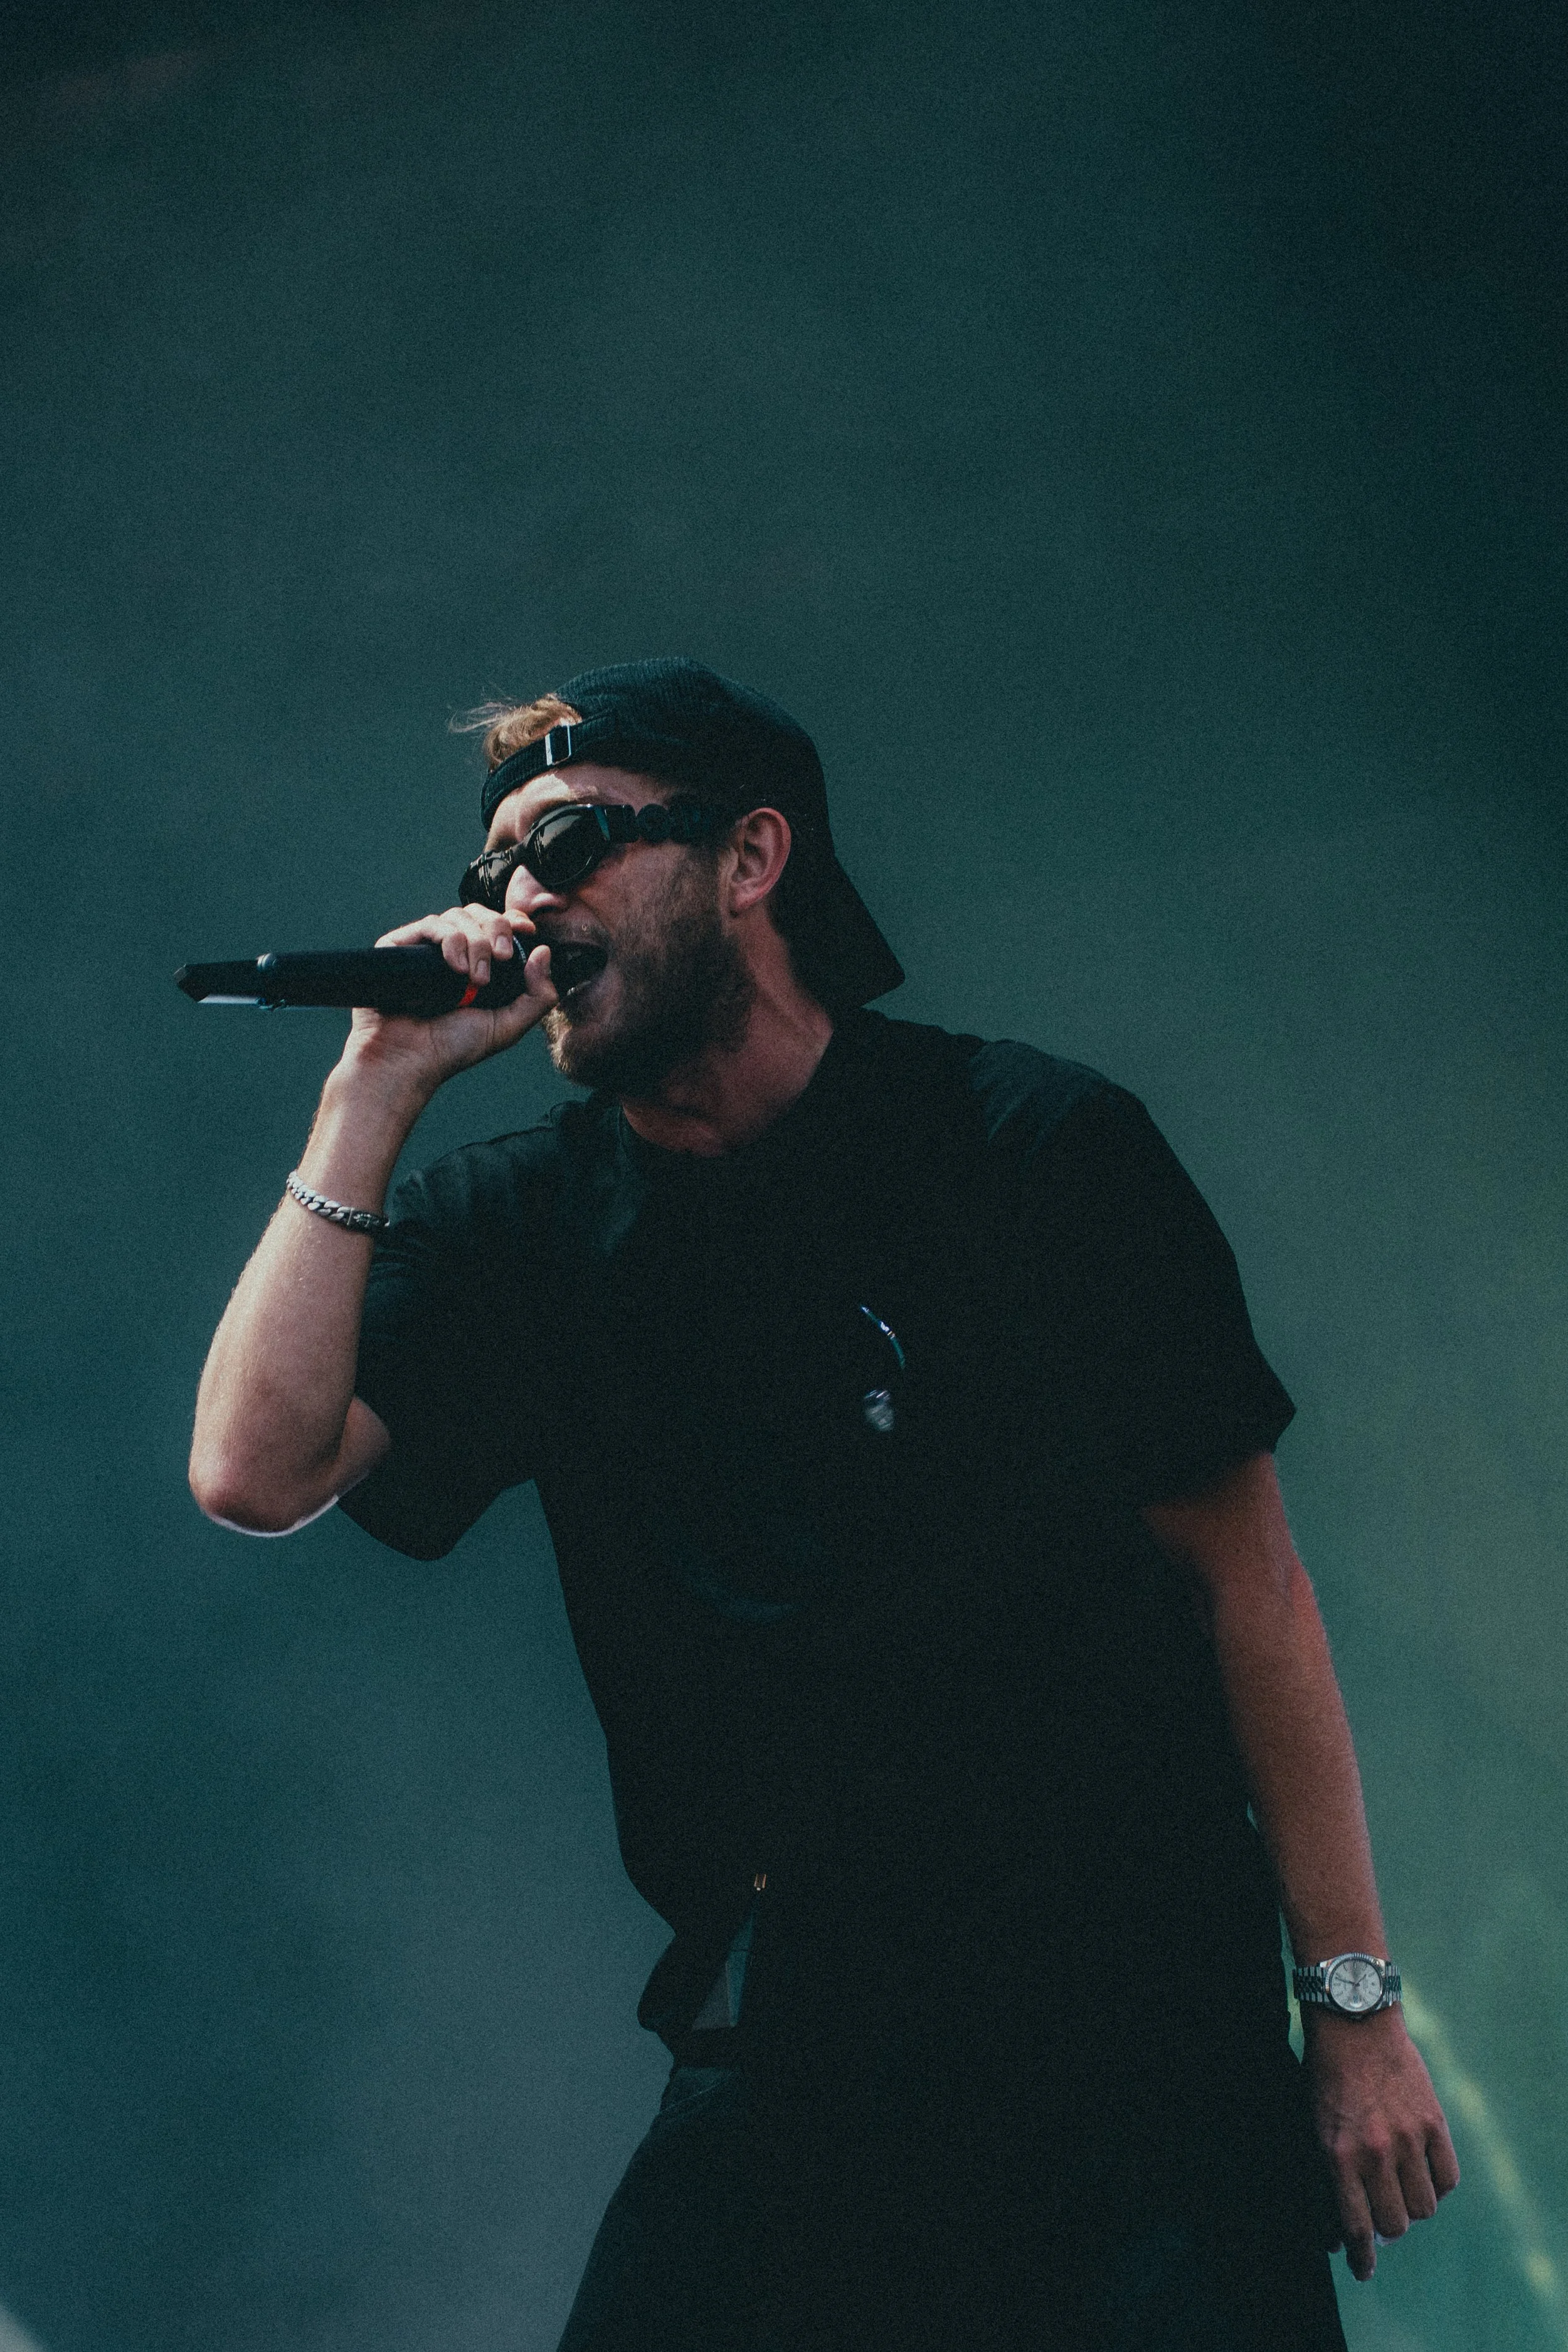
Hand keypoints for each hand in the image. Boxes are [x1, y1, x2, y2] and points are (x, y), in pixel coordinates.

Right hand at [344, 904, 557, 1094]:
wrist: (407, 1060)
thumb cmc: (452, 1048)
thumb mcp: (508, 1026)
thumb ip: (537, 996)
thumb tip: (545, 952)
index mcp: (478, 965)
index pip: (497, 926)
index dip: (513, 921)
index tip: (526, 929)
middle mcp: (452, 953)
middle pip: (479, 914)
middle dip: (497, 930)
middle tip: (502, 958)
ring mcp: (425, 948)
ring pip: (457, 917)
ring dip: (475, 941)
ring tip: (475, 978)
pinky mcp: (400, 945)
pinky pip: (431, 925)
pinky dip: (450, 940)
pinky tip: (456, 968)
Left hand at [1305, 2009, 1458, 2279]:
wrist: (1353, 2020)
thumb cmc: (1324, 2073)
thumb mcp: (1313, 2124)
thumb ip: (1328, 2172)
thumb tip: (1337, 2225)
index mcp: (1338, 2154)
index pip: (1356, 2226)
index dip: (1361, 2258)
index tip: (1362, 2271)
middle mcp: (1376, 2151)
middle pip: (1396, 2223)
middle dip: (1387, 2228)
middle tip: (1382, 2216)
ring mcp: (1408, 2137)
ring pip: (1425, 2206)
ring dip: (1414, 2206)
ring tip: (1402, 2189)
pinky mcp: (1433, 2121)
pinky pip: (1448, 2177)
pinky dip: (1438, 2184)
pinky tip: (1424, 2172)